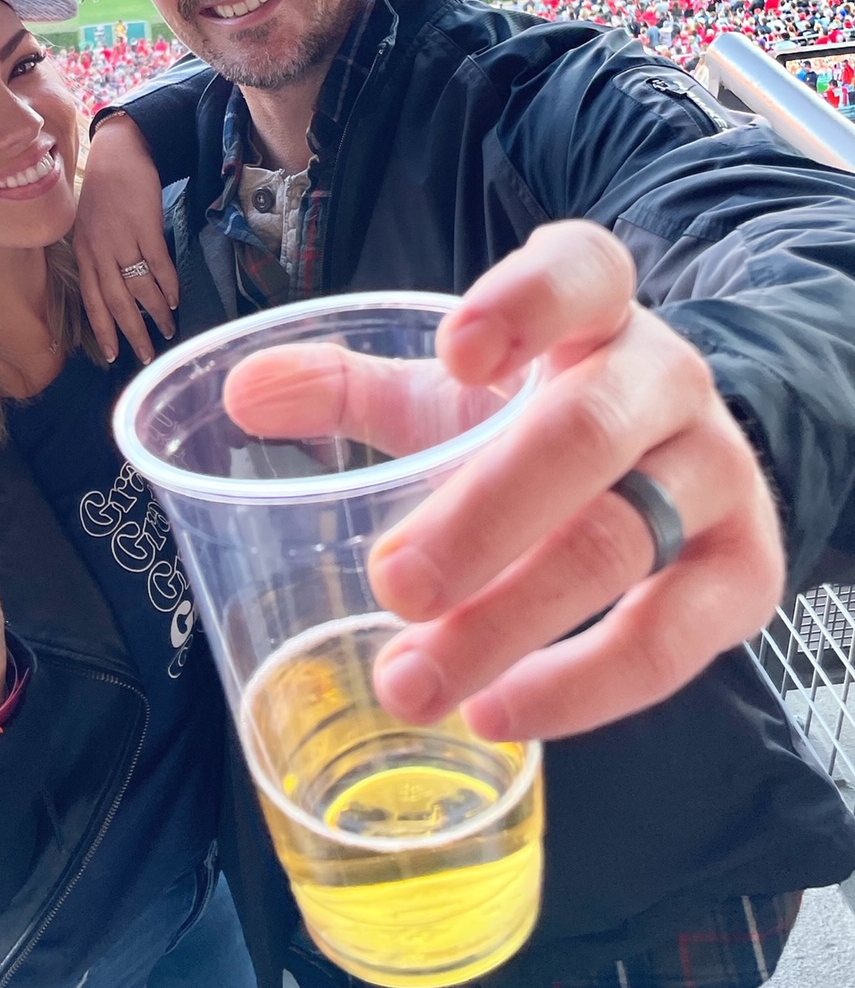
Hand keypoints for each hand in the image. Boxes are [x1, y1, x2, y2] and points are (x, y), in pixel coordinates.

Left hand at [74, 114, 177, 363]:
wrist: (119, 153)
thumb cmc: (105, 191)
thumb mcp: (88, 226)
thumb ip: (97, 256)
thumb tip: (113, 288)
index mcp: (84, 253)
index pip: (91, 301)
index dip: (102, 330)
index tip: (112, 355)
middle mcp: (99, 251)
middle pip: (116, 302)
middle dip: (132, 333)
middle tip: (146, 355)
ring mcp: (122, 239)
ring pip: (139, 288)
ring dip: (155, 312)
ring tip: (167, 329)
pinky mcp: (145, 227)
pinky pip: (158, 265)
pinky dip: (168, 286)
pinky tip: (176, 300)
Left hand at [223, 221, 784, 740]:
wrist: (667, 461)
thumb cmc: (531, 416)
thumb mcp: (443, 391)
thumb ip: (346, 386)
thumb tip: (241, 394)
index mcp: (590, 313)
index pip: (582, 274)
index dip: (526, 304)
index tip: (455, 353)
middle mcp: (663, 381)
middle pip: (583, 435)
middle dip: (482, 516)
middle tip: (390, 584)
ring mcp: (714, 475)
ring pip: (618, 545)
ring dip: (506, 622)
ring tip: (411, 682)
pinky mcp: (745, 570)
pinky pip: (671, 639)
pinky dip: (581, 688)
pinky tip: (496, 713)